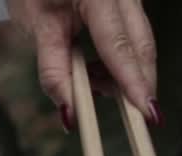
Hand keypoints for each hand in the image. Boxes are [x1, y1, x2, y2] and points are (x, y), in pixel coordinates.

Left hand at [7, 0, 159, 129]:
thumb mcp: (35, 26)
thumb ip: (53, 69)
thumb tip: (70, 112)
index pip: (119, 45)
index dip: (133, 81)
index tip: (146, 111)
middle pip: (141, 45)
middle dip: (138, 84)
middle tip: (136, 118)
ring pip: (140, 44)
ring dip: (124, 75)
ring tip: (93, 85)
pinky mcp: (127, 6)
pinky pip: (132, 39)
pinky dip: (119, 63)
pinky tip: (97, 72)